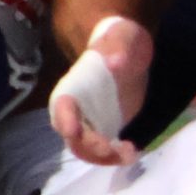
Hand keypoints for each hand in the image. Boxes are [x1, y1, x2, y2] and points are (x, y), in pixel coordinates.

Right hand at [49, 15, 151, 165]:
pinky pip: (104, 150)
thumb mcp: (121, 37)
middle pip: (73, 136)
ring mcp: (91, 120)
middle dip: (89, 147)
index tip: (74, 131)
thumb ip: (116, 48)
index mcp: (73, 86)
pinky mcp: (107, 127)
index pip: (62, 106)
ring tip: (129, 153)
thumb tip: (114, 62)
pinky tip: (133, 152)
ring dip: (104, 157)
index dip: (65, 119)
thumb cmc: (119, 38)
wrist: (128, 48)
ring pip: (88, 149)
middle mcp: (76, 108)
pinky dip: (116, 156)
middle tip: (113, 148)